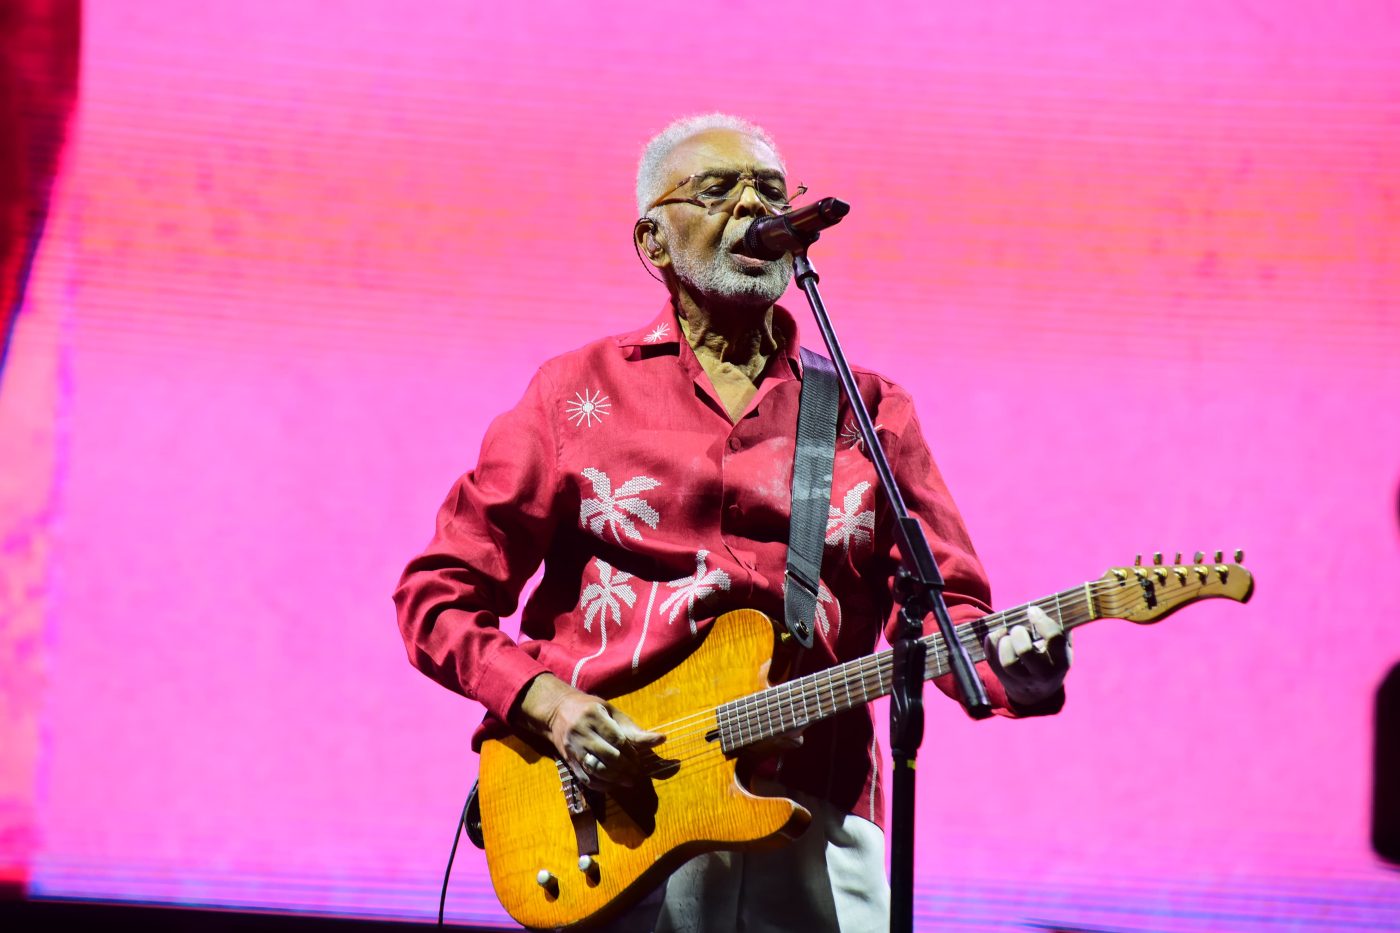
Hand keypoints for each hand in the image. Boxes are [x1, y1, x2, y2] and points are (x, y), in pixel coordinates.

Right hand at [516, 674, 663, 789]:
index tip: (639, 759)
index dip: (631, 752)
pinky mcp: (569, 760)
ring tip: (629, 781)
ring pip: (596, 769)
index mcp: (594, 715)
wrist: (557, 711)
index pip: (617, 739)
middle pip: (608, 756)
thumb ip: (632, 728)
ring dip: (616, 778)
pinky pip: (586, 778)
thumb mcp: (611, 711)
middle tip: (637, 773)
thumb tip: (660, 740)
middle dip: (626, 767)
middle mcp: (581, 732)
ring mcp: (573, 748)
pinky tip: (613, 784)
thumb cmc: (590, 709)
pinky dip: (602, 784)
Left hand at [984, 605, 1070, 707]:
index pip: (1054, 638)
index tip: (1032, 610)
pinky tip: (996, 636)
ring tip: (1007, 635)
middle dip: (1018, 633)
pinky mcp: (1006, 680)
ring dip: (1003, 642)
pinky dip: (990, 645)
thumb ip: (1059, 625)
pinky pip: (993, 662)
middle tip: (1018, 628)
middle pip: (1025, 651)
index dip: (1042, 621)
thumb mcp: (1062, 644)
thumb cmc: (1051, 656)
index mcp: (1062, 660)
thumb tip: (1049, 603)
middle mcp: (1044, 673)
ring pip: (1007, 662)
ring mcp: (1023, 680)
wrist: (1040, 690)